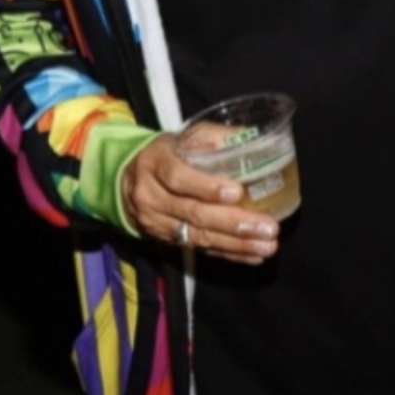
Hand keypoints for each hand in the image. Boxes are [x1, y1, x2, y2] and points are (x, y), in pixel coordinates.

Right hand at [119, 135, 279, 266]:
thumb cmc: (166, 154)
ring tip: (267, 246)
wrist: (126, 180)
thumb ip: (215, 137)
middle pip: (193, 212)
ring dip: (236, 244)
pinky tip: (253, 257)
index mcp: (155, 163)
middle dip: (233, 223)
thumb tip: (252, 138)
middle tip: (267, 227)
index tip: (237, 192)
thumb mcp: (183, 137)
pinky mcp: (166, 240)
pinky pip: (200, 250)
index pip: (178, 177)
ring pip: (198, 236)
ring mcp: (157, 222)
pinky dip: (228, 254)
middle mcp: (151, 196)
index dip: (207, 187)